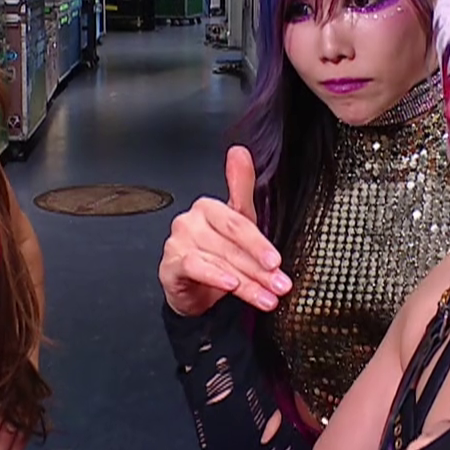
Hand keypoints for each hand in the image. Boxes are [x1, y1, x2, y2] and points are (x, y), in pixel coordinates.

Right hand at [158, 145, 290, 315]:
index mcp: (208, 208)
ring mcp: (178, 243)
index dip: (259, 243)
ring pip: (219, 260)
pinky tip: (232, 286)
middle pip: (231, 243)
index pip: (238, 222)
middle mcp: (191, 221)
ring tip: (267, 297)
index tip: (276, 261)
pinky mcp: (170, 264)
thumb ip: (241, 187)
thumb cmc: (216, 254)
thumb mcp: (237, 222)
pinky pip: (196, 267)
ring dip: (247, 283)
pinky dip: (216, 277)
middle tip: (279, 283)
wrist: (192, 289)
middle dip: (259, 268)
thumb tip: (240, 152)